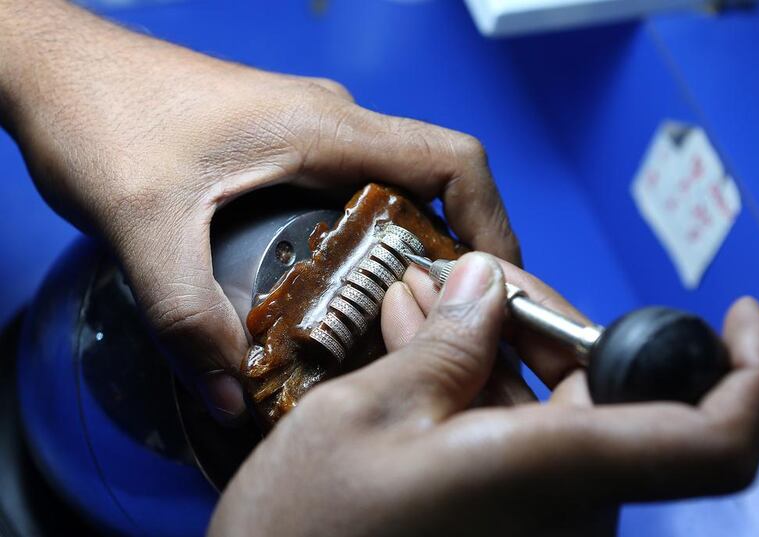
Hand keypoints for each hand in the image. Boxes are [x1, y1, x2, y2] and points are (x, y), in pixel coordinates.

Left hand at [0, 1, 518, 422]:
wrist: (52, 66)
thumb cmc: (99, 113)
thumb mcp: (143, 225)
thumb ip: (187, 315)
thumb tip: (231, 394)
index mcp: (325, 128)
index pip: (452, 160)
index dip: (493, 222)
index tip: (497, 284)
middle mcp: (331, 123)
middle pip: (433, 184)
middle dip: (453, 253)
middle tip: (441, 326)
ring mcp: (308, 131)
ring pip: (392, 189)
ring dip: (408, 248)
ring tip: (393, 319)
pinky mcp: (282, 143)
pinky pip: (351, 190)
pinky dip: (365, 237)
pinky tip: (333, 287)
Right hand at [209, 254, 758, 535]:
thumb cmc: (307, 531)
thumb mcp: (366, 414)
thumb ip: (443, 345)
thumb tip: (484, 285)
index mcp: (550, 477)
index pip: (713, 442)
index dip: (756, 375)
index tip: (740, 314)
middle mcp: (564, 512)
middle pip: (610, 398)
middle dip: (545, 324)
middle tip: (470, 282)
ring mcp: (535, 525)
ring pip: (554, 415)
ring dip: (496, 351)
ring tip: (421, 306)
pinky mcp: (504, 527)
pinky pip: (519, 445)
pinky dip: (480, 393)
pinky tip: (421, 352)